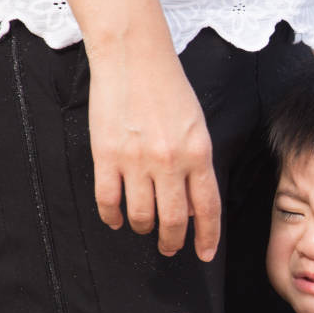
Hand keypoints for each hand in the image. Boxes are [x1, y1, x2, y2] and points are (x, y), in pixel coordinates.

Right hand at [87, 45, 220, 260]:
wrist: (134, 57)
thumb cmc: (170, 90)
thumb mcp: (197, 128)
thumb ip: (197, 167)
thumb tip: (191, 208)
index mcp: (198, 154)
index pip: (207, 209)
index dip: (207, 237)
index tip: (203, 254)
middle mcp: (170, 161)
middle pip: (173, 220)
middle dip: (172, 241)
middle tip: (169, 248)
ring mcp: (136, 160)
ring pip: (140, 215)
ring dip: (143, 228)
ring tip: (143, 227)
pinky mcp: (106, 155)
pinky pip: (108, 201)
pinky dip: (112, 217)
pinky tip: (116, 220)